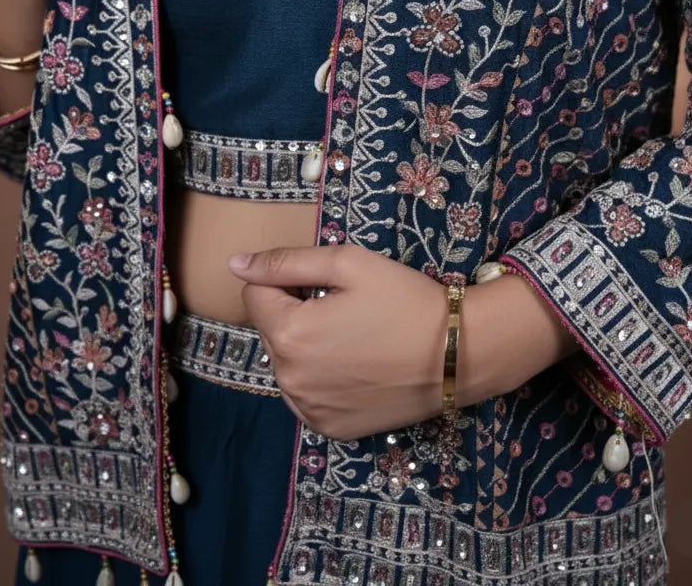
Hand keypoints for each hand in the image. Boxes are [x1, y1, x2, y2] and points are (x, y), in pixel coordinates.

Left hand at [229, 245, 582, 440]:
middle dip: (294, 313)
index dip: (285, 281)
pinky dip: (319, 379)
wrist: (456, 354)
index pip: (254, 295)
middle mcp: (289, 379)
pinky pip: (305, 395)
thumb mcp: (347, 264)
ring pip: (286, 364)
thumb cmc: (403, 299)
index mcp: (289, 334)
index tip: (324, 283)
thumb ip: (285, 262)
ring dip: (305, 347)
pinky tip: (354, 367)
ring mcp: (308, 410)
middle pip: (271, 331)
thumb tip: (234, 264)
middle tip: (344, 308)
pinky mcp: (329, 430)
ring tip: (352, 338)